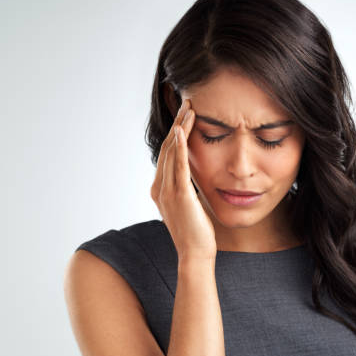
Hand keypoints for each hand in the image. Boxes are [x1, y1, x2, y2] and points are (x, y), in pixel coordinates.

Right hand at [150, 99, 216, 263]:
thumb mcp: (188, 205)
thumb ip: (186, 189)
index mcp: (160, 188)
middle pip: (167, 147)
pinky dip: (179, 147)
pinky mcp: (180, 195)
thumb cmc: (196, 232)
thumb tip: (192, 177)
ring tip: (190, 108)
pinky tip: (182, 130)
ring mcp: (167, 191)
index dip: (175, 131)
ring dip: (180, 128)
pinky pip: (178, 166)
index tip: (185, 114)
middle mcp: (159, 187)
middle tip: (187, 101)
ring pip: (171, 152)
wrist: (195, 254)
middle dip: (177, 122)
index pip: (167, 153)